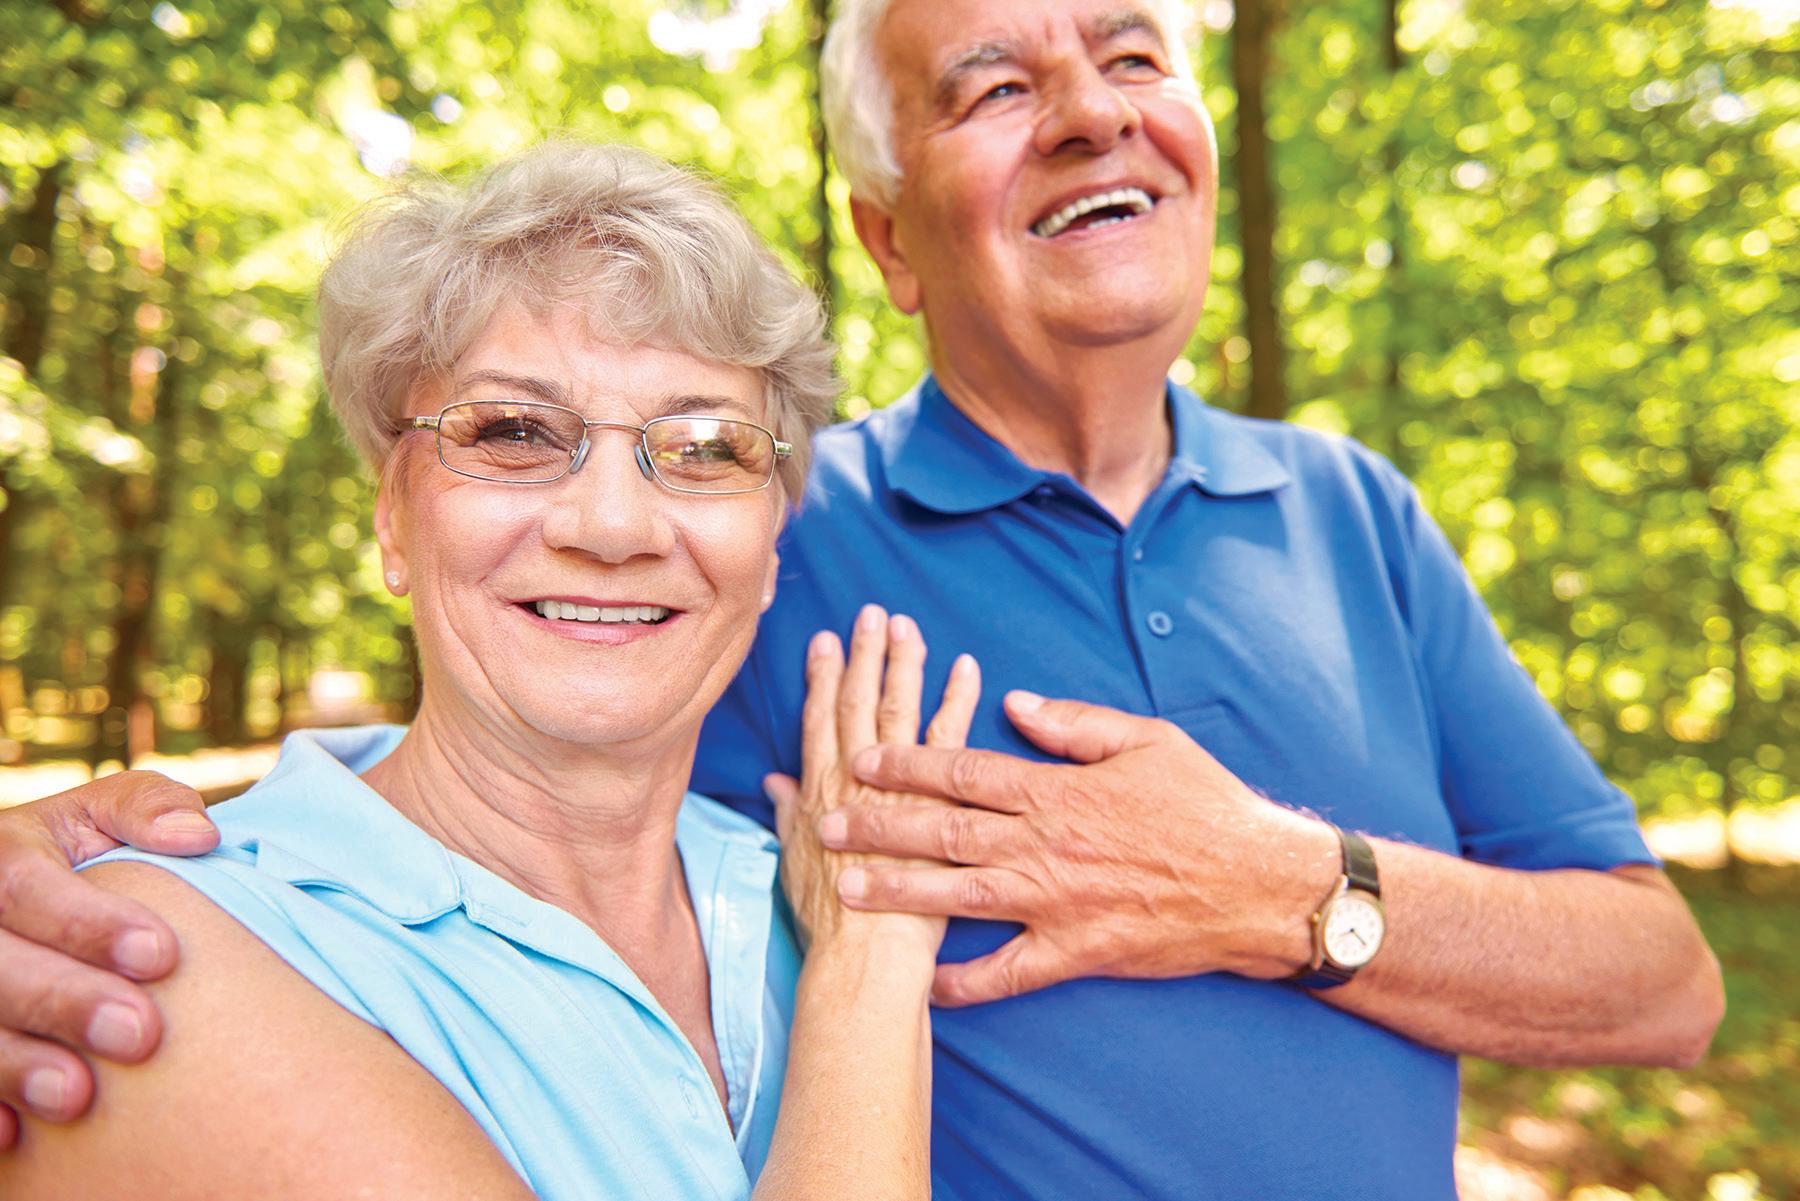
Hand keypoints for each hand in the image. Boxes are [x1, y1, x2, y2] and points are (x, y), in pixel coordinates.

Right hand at [0, 771, 217, 1145]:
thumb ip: (147, 808)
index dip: (87, 923)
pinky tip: (15, 1137)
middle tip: (140, 1035)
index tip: (161, 955)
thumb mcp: (104, 815)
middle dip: (63, 1001)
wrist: (16, 896)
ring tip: (77, 1097)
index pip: (23, 884)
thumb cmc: (83, 853)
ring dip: (15, 1065)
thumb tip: (200, 835)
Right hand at [768, 604, 979, 959]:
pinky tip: (966, 668)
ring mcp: (898, 788)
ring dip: (904, 664)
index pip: (820, 719)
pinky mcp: (938, 801)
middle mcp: (856, 780)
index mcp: (821, 792)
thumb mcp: (794, 863)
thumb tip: (775, 784)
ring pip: (899, 709)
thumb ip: (788, 816)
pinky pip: (951, 737)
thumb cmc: (831, 921)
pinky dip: (958, 699)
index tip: (828, 640)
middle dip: (864, 655)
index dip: (823, 676)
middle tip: (872, 614)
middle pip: (859, 702)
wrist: (867, 953)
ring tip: (908, 625)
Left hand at [822, 691, 1339, 1006]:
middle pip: (944, 831)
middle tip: (825, 822)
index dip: (906, 761)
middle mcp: (1047, 846)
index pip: (964, 770)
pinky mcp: (1078, 952)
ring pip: (960, 896)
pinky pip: (1009, 973)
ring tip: (846, 890)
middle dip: (878, 825)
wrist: (1261, 884)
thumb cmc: (1207, 805)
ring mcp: (1059, 903)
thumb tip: (1015, 704)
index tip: (860, 757)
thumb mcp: (1147, 741)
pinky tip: (926, 985)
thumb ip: (1074, 723)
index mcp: (1059, 791)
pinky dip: (967, 982)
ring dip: (898, 893)